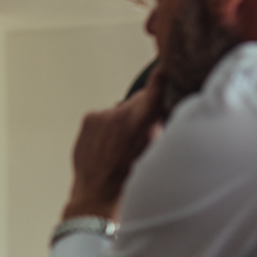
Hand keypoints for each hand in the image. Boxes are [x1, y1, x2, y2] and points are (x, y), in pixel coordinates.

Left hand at [64, 72, 163, 219]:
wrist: (98, 194)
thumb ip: (159, 125)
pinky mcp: (89, 118)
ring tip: (121, 146)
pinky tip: (108, 146)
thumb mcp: (157, 150)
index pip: (157, 85)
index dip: (163, 74)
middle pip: (140, 100)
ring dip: (123, 121)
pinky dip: (107, 127)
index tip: (167, 62)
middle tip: (140, 135)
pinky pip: (104, 117)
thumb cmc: (131, 178)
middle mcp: (122, 112)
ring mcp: (103, 115)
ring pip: (121, 110)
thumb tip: (160, 111)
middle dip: (142, 111)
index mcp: (145, 119)